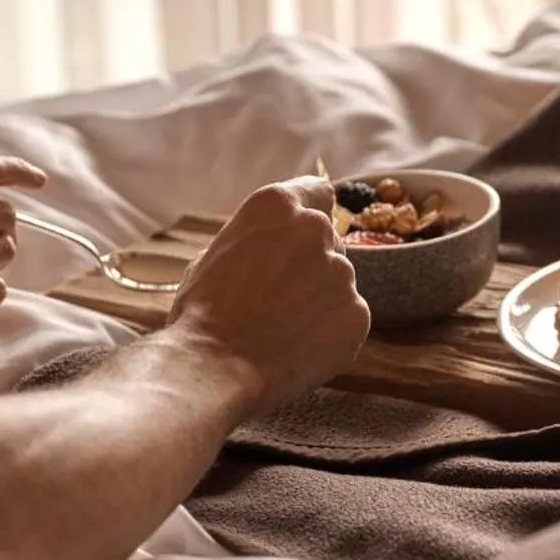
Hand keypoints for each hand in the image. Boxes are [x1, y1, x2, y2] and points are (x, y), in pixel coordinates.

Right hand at [166, 177, 368, 409]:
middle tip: (278, 297)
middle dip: (310, 263)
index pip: (317, 191)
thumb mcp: (217, 254)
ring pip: (339, 281)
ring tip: (281, 328)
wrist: (213, 368)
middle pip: (328, 240)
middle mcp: (316, 229)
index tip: (303, 235)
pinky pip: (348, 317)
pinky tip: (297, 347)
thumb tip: (274, 243)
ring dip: (320, 298)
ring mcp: (341, 272)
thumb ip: (258, 239)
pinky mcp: (357, 313)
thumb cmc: (202, 314)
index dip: (310, 214)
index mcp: (277, 206)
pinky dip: (330, 331)